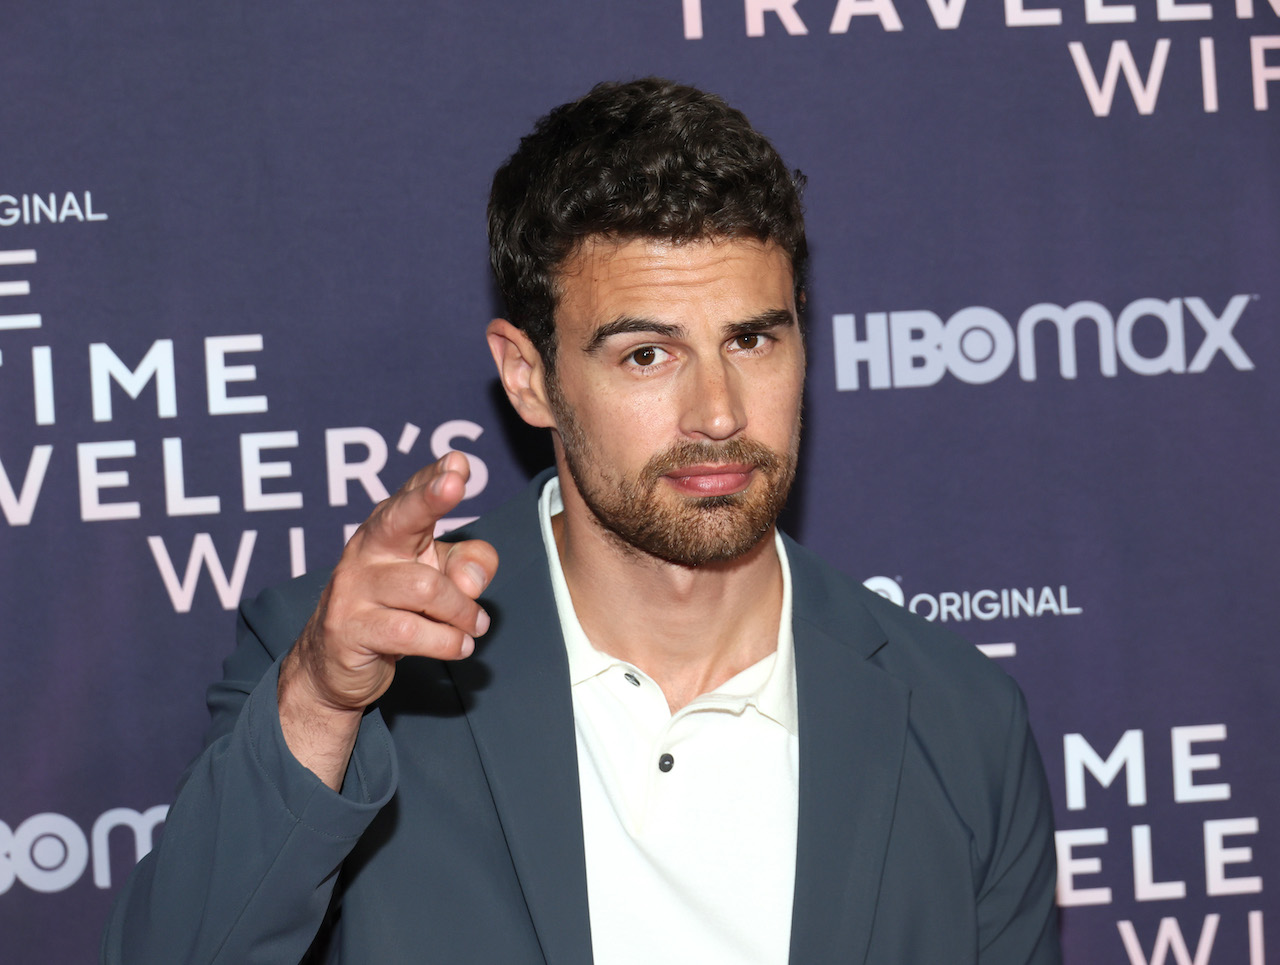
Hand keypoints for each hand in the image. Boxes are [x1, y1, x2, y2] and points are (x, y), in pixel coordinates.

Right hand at [278, 451, 496, 784]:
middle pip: (399, 518)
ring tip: (474, 625)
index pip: (411, 494)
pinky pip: (411, 632)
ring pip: (425, 587)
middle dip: (428, 498)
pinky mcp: (350, 630)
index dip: (435, 478)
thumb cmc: (395, 608)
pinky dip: (446, 641)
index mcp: (388, 530)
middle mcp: (367, 550)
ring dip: (462, 611)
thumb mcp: (438, 578)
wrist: (335, 663)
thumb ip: (467, 565)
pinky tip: (459, 646)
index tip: (458, 463)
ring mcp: (354, 589)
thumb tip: (472, 579)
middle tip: (454, 484)